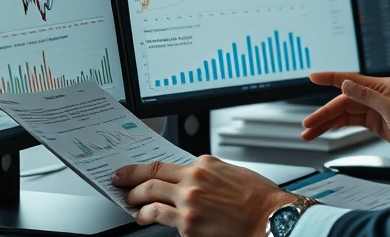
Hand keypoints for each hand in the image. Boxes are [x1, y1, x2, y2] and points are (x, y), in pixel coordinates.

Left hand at [112, 155, 294, 236]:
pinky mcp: (188, 225)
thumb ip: (207, 173)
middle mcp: (194, 181)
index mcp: (204, 165)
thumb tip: (189, 176)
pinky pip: (161, 219)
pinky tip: (146, 219)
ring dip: (136, 203)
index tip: (128, 171)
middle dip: (129, 183)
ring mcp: (189, 203)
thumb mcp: (231, 173)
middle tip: (120, 185)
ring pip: (150, 199)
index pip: (162, 164)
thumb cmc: (257, 197)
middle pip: (150, 179)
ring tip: (132, 206)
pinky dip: (149, 218)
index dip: (139, 168)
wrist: (269, 218)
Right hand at [302, 72, 389, 162]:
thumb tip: (345, 84)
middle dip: (323, 114)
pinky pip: (353, 122)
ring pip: (345, 114)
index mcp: (382, 87)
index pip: (349, 80)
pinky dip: (339, 126)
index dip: (329, 78)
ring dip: (328, 123)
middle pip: (343, 102)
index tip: (312, 77)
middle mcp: (377, 96)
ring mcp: (377, 110)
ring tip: (310, 134)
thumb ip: (367, 97)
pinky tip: (328, 131)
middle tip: (306, 127)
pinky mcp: (378, 123)